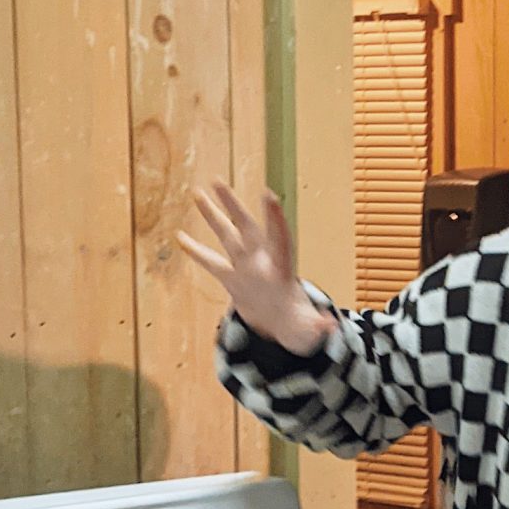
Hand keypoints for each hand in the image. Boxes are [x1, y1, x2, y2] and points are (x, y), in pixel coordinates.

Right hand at [179, 183, 332, 356]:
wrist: (286, 327)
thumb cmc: (300, 324)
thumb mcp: (309, 327)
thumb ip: (317, 325)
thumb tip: (329, 326)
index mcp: (282, 269)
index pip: (279, 239)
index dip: (274, 219)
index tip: (268, 195)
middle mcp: (262, 262)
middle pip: (247, 227)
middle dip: (233, 205)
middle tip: (217, 181)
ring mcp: (245, 268)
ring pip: (226, 236)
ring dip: (212, 215)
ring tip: (198, 193)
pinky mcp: (232, 280)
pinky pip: (210, 262)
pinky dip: (196, 251)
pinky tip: (180, 236)